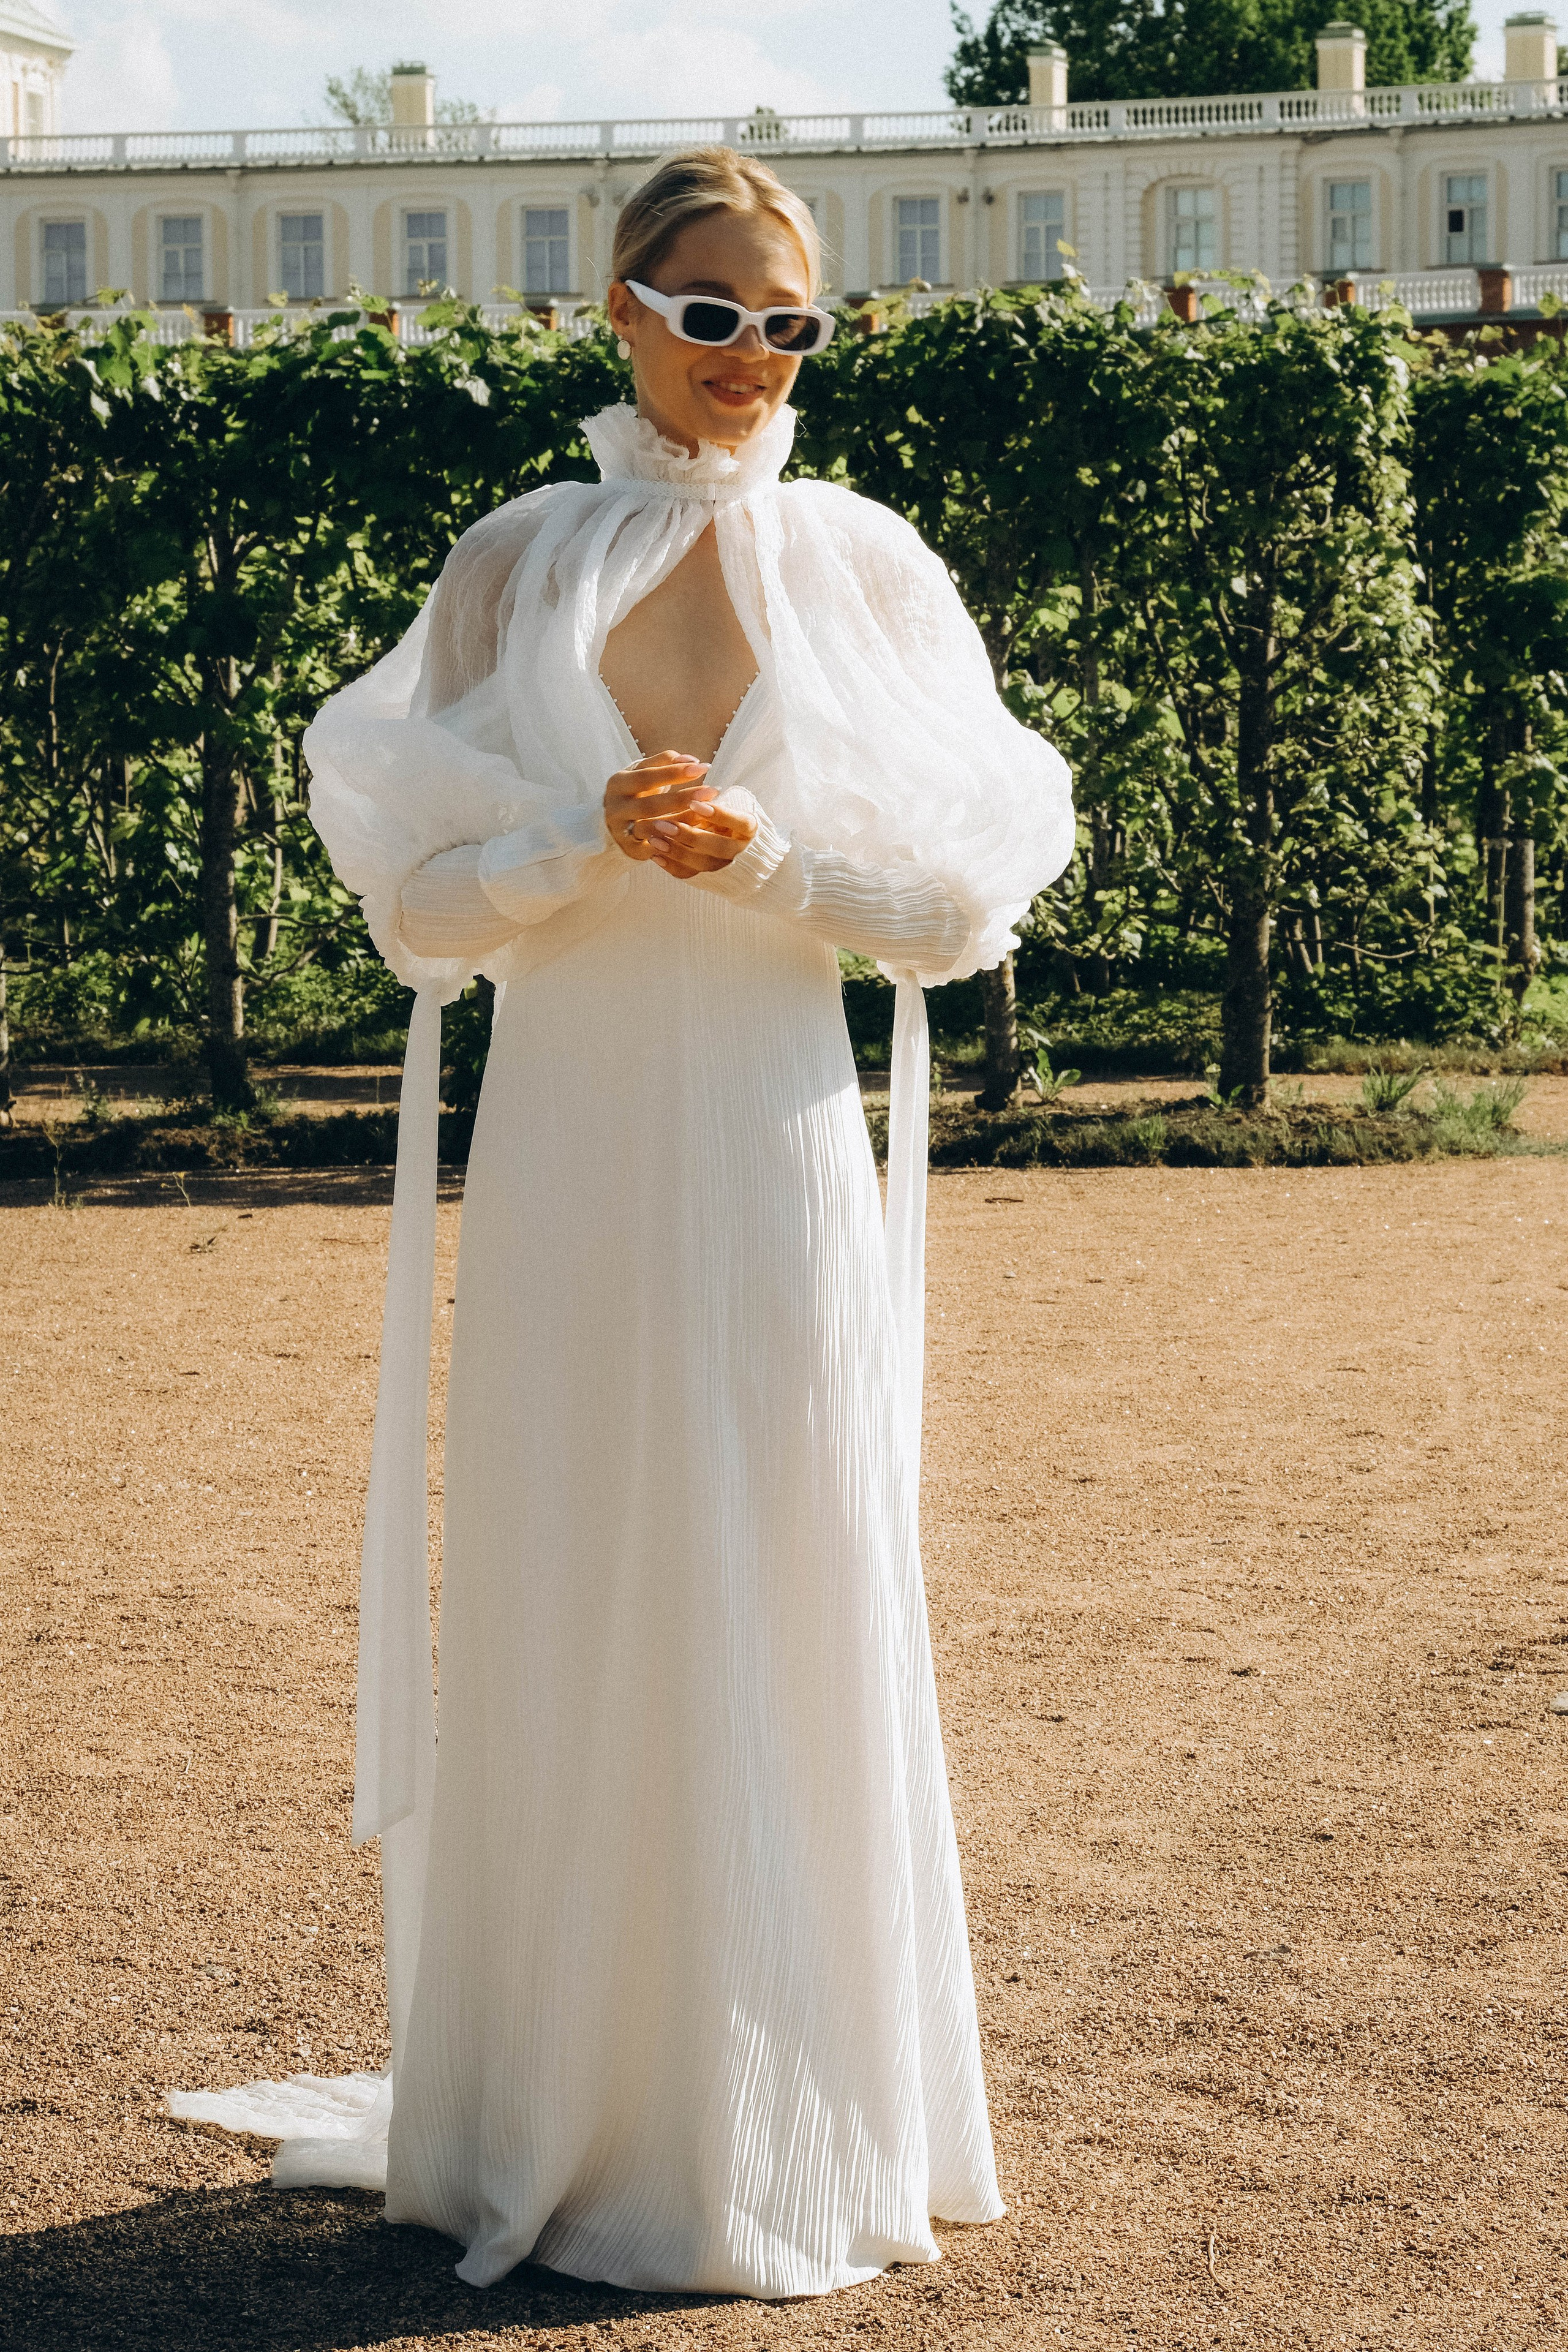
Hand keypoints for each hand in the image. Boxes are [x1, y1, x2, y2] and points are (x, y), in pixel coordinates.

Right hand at [604, 751, 756, 881]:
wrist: (613, 822)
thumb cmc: (636, 791)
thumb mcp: (644, 772)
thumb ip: (665, 762)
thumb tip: (691, 759)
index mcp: (617, 784)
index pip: (646, 776)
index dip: (674, 772)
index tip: (702, 768)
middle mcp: (615, 808)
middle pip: (650, 805)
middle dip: (682, 798)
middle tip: (712, 791)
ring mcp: (621, 831)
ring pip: (652, 828)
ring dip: (681, 821)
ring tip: (708, 812)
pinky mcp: (630, 850)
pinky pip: (655, 848)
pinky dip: (674, 841)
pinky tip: (697, 833)